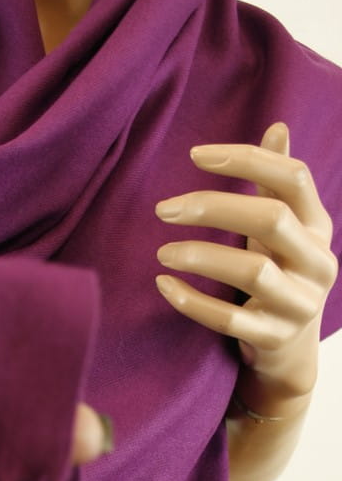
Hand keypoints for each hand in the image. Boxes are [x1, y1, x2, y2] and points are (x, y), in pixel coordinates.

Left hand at [155, 122, 337, 406]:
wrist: (289, 353)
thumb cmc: (280, 276)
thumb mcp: (286, 230)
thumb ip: (278, 184)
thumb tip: (277, 127)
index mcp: (319, 227)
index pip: (293, 178)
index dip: (246, 160)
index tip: (195, 155)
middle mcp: (318, 263)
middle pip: (271, 219)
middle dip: (213, 207)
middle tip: (164, 209)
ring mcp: (299, 304)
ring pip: (252, 271)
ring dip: (200, 257)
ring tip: (162, 252)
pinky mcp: (274, 337)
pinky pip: (229, 319)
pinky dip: (192, 301)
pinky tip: (164, 285)